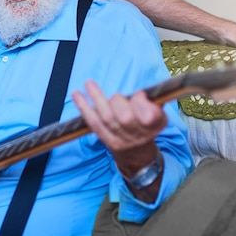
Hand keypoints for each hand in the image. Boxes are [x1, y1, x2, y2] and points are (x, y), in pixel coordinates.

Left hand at [72, 81, 166, 201]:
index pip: (149, 115)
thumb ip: (152, 99)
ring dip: (96, 98)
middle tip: (117, 97)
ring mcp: (122, 139)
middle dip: (118, 102)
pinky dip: (84, 108)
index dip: (141, 103)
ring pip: (107, 118)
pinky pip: (94, 123)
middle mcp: (140, 134)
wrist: (138, 151)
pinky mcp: (108, 141)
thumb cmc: (146, 122)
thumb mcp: (158, 111)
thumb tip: (145, 90)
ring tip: (89, 83)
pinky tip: (77, 94)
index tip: (138, 95)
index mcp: (156, 124)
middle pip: (125, 118)